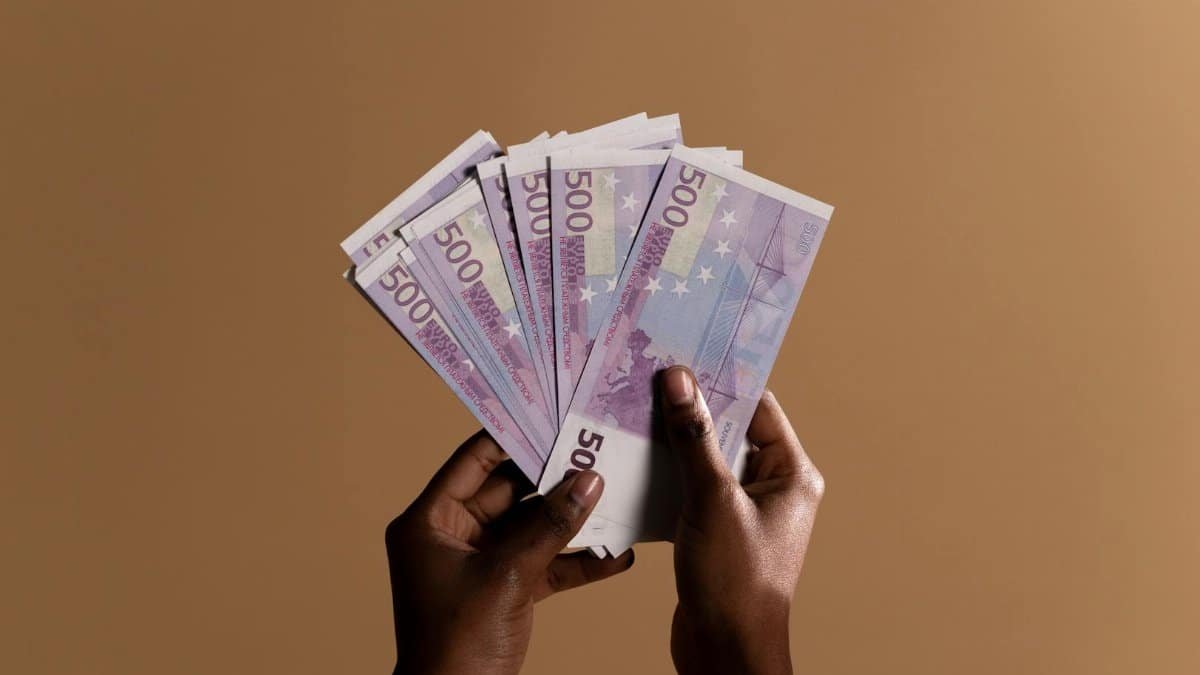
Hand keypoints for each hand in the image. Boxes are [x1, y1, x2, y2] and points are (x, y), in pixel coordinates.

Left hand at [385, 432, 634, 673]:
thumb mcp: (507, 577)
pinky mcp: (504, 592)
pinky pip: (543, 564)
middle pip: (508, 492)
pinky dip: (575, 561)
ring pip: (531, 528)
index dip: (512, 438)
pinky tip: (616, 556)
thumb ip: (550, 526)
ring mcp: (479, 565)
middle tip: (597, 454)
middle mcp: (451, 537)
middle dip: (554, 480)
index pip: (472, 461)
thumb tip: (589, 482)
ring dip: (571, 521)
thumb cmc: (456, 646)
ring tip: (615, 499)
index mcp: (429, 522)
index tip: (553, 418)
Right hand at [660, 366, 824, 674]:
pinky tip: (630, 461)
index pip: (757, 407)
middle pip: (727, 430)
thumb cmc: (735, 582)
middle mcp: (773, 488)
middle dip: (687, 410)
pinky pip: (691, 489)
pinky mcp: (717, 531)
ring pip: (704, 460)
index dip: (719, 381)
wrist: (726, 654)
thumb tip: (679, 380)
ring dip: (671, 443)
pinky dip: (665, 476)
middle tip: (645, 378)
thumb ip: (695, 439)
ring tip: (629, 413)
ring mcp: (744, 511)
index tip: (680, 355)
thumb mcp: (713, 500)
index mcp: (792, 474)